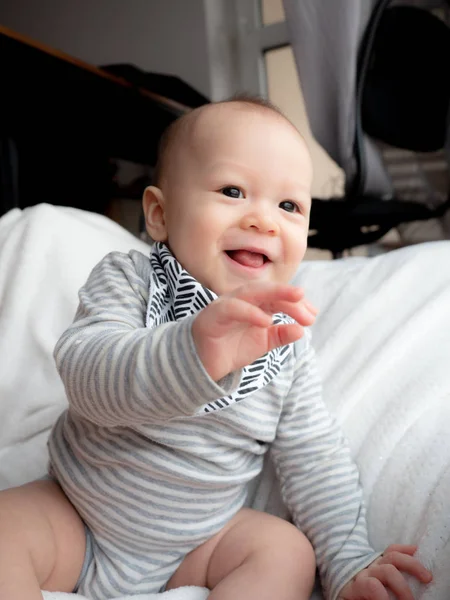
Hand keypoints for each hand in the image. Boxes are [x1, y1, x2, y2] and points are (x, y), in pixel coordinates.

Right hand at [191, 281, 316, 381]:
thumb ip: (280, 336)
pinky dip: (250, 312)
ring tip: (295, 299)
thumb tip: (301, 330)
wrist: (200, 364)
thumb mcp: (262, 343)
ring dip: (274, 293)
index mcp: (253, 304)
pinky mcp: (212, 316)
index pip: (277, 297)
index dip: (296, 303)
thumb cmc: (230, 348)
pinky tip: (267, 321)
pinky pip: (231, 309)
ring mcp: (225, 305)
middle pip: (265, 289)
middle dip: (287, 292)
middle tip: (305, 298)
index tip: (313, 315)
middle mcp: (240, 300)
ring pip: (250, 292)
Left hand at [338, 545, 431, 599]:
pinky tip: (418, 552)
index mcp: (358, 586)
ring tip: (427, 578)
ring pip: (393, 556)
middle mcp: (367, 571)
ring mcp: (374, 563)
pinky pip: (393, 549)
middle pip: (387, 571)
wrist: (343, 588)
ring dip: (412, 565)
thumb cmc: (353, 598)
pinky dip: (406, 549)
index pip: (371, 586)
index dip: (382, 596)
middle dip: (403, 587)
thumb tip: (382, 598)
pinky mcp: (380, 559)